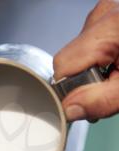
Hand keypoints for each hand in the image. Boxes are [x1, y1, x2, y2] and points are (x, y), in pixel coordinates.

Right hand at [53, 0, 118, 121]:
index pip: (63, 67)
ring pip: (78, 57)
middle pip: (69, 62)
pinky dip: (100, 65)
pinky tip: (115, 68)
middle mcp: (103, 16)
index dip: (70, 91)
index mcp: (108, 29)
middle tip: (110, 90)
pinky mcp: (108, 21)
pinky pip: (89, 49)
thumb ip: (100, 100)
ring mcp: (105, 16)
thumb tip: (69, 109)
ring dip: (92, 76)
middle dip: (83, 85)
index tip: (87, 103)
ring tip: (116, 78)